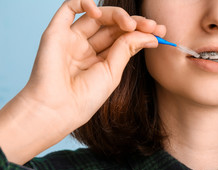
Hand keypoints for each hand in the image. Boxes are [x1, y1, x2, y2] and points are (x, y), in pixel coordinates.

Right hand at [24, 0, 164, 128]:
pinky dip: (84, 3)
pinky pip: (68, 8)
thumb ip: (127, 49)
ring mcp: (72, 39)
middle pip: (113, 26)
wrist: (58, 109)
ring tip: (131, 24)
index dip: (141, 32)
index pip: (123, 38)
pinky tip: (98, 12)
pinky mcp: (56, 32)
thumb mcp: (113, 72)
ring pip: (97, 16)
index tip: (160, 33)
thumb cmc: (85, 97)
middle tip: (152, 26)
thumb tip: (149, 34)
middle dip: (134, 23)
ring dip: (116, 15)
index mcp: (101, 60)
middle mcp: (87, 47)